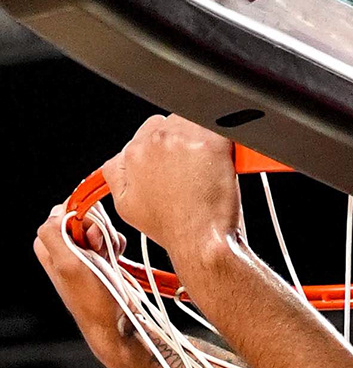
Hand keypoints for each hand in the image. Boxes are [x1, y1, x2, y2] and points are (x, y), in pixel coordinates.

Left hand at [33, 201, 169, 367]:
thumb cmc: (94, 301)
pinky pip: (112, 235)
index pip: (65, 208)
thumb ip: (54, 232)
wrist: (120, 325)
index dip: (83, 220)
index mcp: (47, 243)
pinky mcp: (103, 256)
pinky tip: (117, 258)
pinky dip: (117, 243)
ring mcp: (84, 249)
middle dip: (98, 228)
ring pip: (100, 222)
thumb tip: (63, 212)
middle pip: (84, 212)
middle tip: (100, 251)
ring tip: (110, 258)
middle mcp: (63, 244)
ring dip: (110, 237)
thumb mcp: (67, 264)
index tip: (92, 242)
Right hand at [100, 115, 240, 261]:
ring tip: (206, 170)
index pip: (149, 132)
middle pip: (170, 124)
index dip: (166, 149)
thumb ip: (115, 174)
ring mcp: (183, 139)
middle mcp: (154, 141)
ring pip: (192, 123)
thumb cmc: (173, 230)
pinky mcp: (210, 143)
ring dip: (200, 140)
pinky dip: (223, 142)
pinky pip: (218, 128)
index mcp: (133, 153)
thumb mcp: (126, 206)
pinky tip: (222, 163)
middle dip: (182, 143)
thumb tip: (118, 160)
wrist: (201, 244)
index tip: (176, 164)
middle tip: (193, 170)